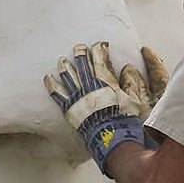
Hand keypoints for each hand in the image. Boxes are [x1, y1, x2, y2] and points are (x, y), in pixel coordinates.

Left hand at [43, 42, 168, 174]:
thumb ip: (132, 83)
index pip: (100, 60)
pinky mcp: (69, 108)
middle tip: (79, 46)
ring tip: (61, 59)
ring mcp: (77, 97)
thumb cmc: (125, 120)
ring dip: (64, 66)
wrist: (110, 138)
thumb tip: (127, 68)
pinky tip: (47, 78)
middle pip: (82, 65)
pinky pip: (57, 94)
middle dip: (80, 53)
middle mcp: (89, 86)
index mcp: (104, 82)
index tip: (100, 44)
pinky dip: (52, 85)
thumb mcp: (135, 99)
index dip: (99, 50)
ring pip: (68, 76)